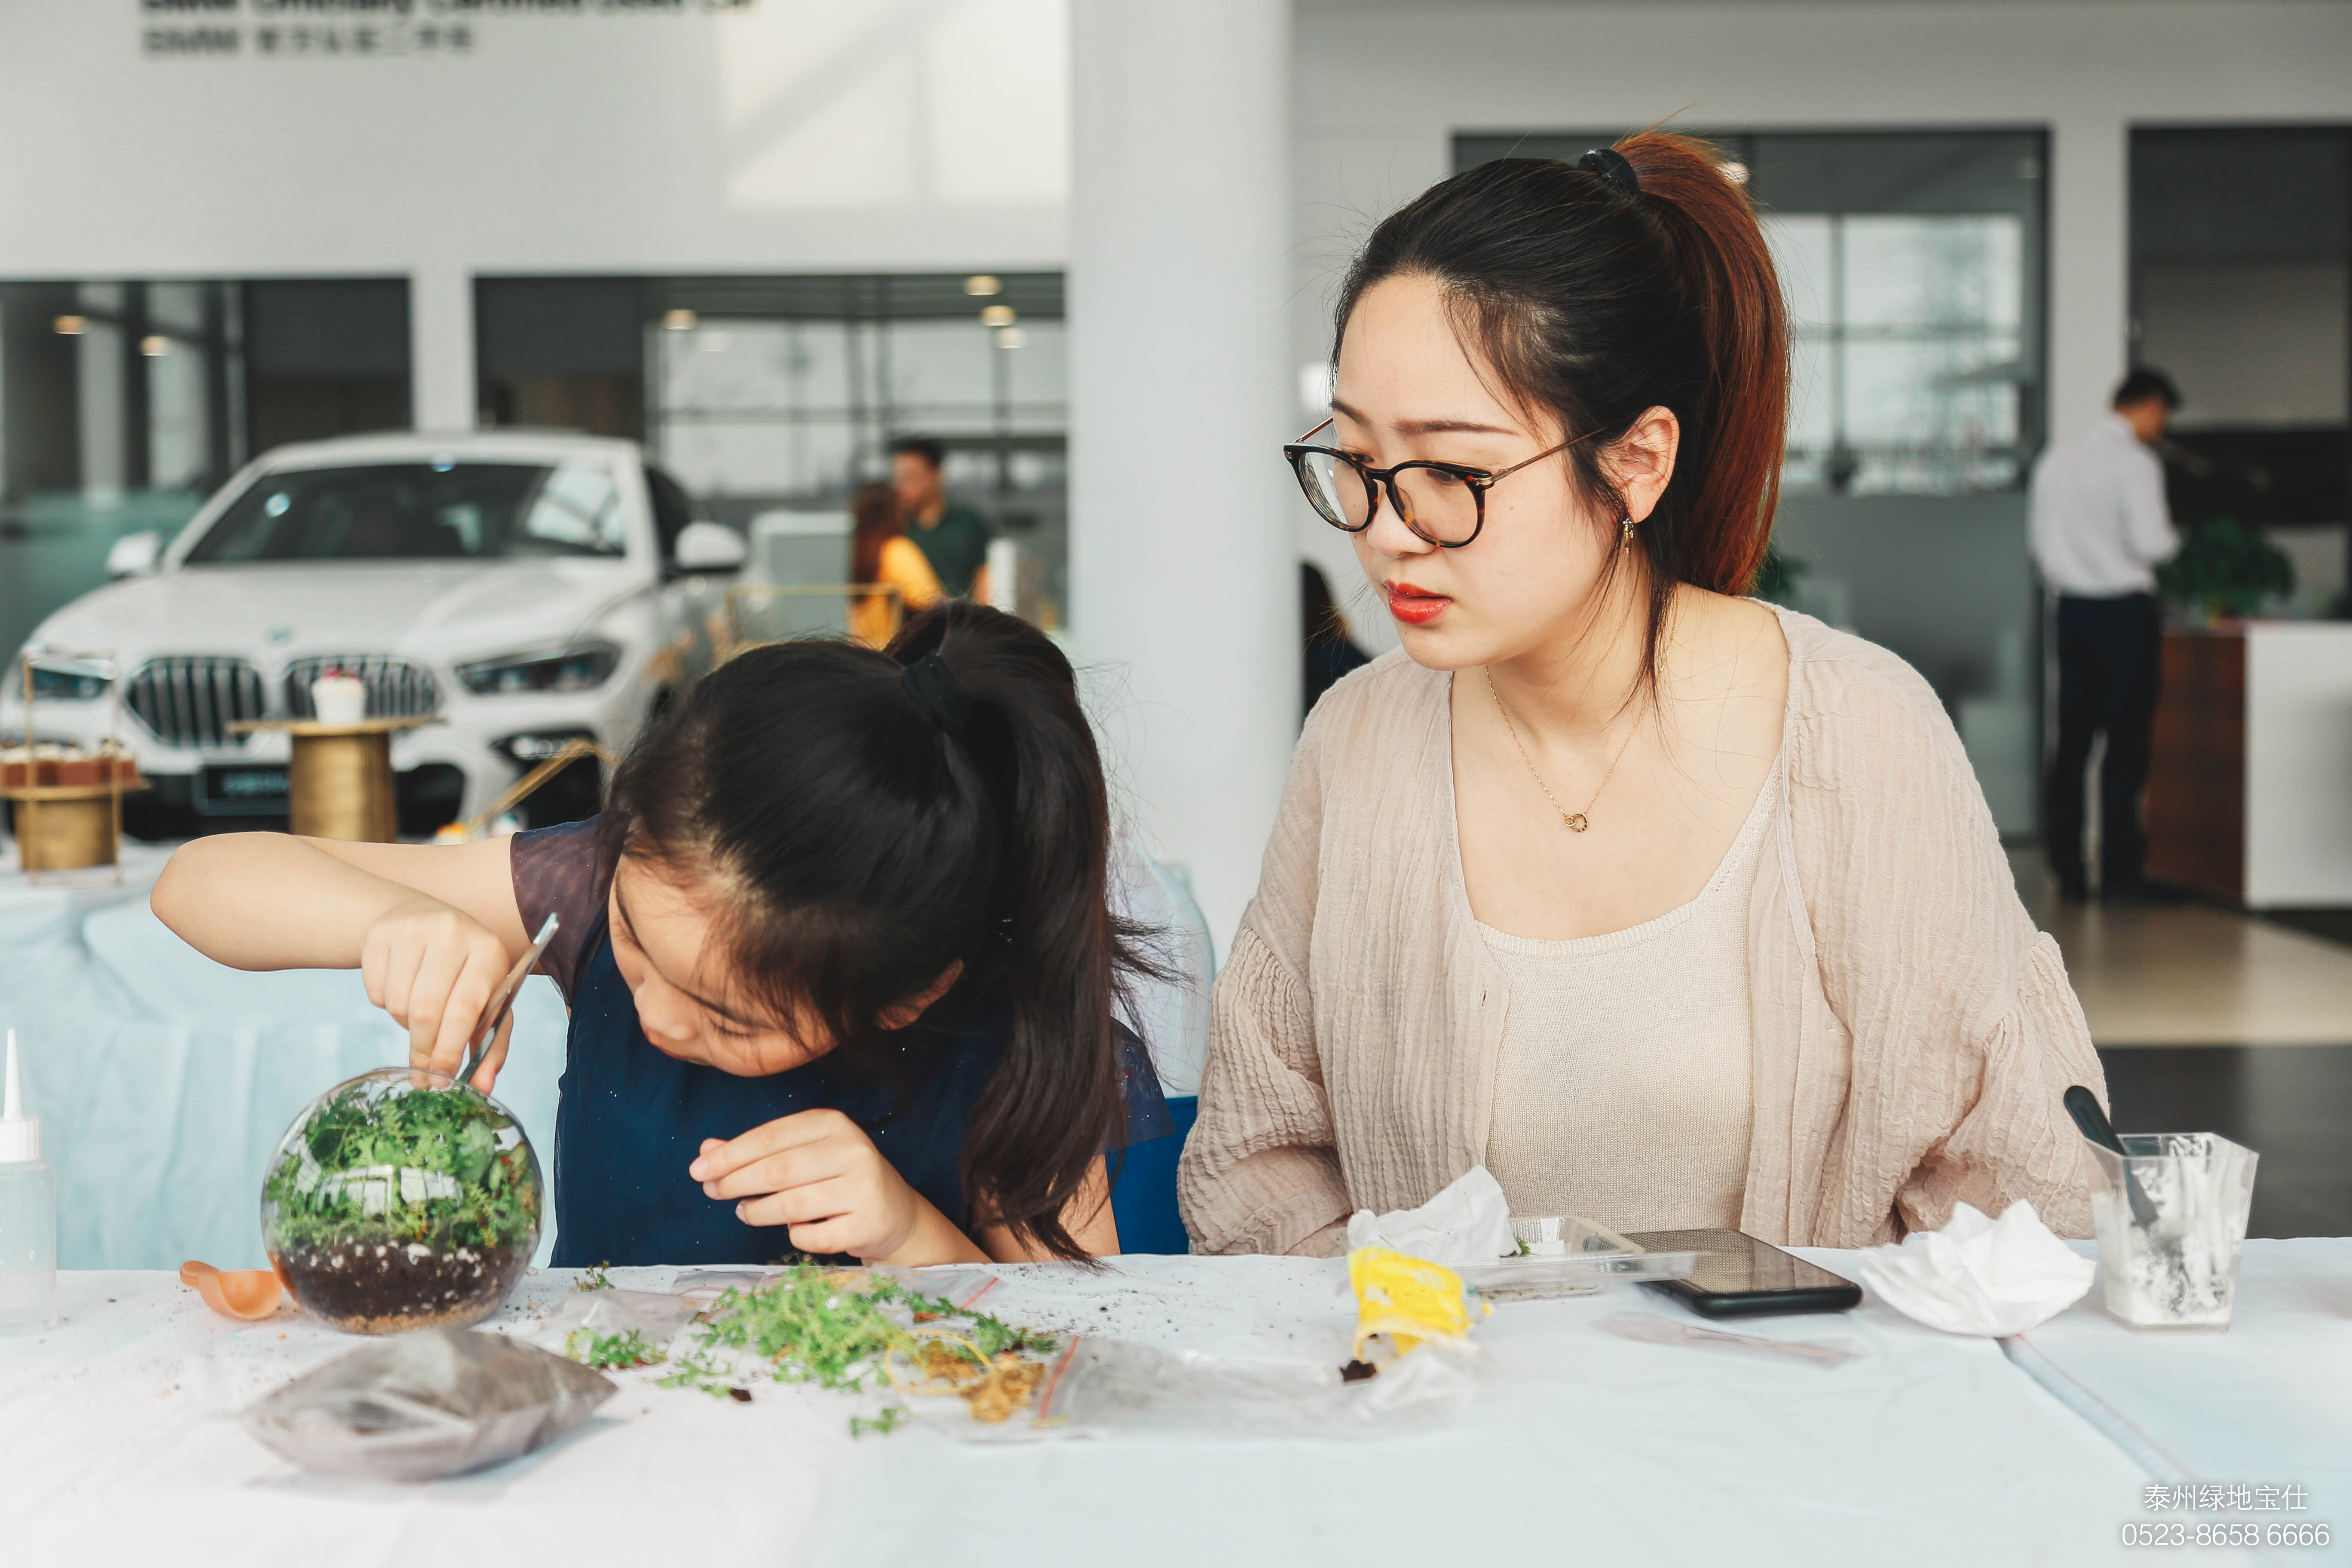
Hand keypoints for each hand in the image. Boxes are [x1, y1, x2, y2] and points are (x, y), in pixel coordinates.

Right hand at [359, 896, 516, 1091]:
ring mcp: (414, 929)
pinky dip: (385, 1004)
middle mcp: (453, 933)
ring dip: (404, 1023)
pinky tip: (400, 987)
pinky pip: (375, 992)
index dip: (449, 1050)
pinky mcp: (380, 933)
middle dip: (423, 1048)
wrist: (424, 918)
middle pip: (426, 1010)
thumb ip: (490, 1045)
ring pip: (397, 1004)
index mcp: (489, 951)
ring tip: (418, 1011)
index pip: (464, 1010)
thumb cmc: (463, 971)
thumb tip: (484, 1087)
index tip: (441, 1078)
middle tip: (423, 1068)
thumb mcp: (488, 999)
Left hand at [688, 1109, 924, 1261]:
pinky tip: (792, 1229)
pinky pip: (812, 1237)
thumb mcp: (804, 1154)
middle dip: (735, 1182)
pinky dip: (794, 1235)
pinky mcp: (867, 1223)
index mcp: (834, 1124)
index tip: (698, 1170)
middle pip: (777, 1170)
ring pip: (791, 1205)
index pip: (770, 1137)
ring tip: (744, 1212)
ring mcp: (863, 1187)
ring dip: (758, 1211)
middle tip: (712, 1192)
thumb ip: (757, 1151)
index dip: (729, 1155)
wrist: (896, 1214)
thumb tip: (706, 1149)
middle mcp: (852, 1150)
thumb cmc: (839, 1178)